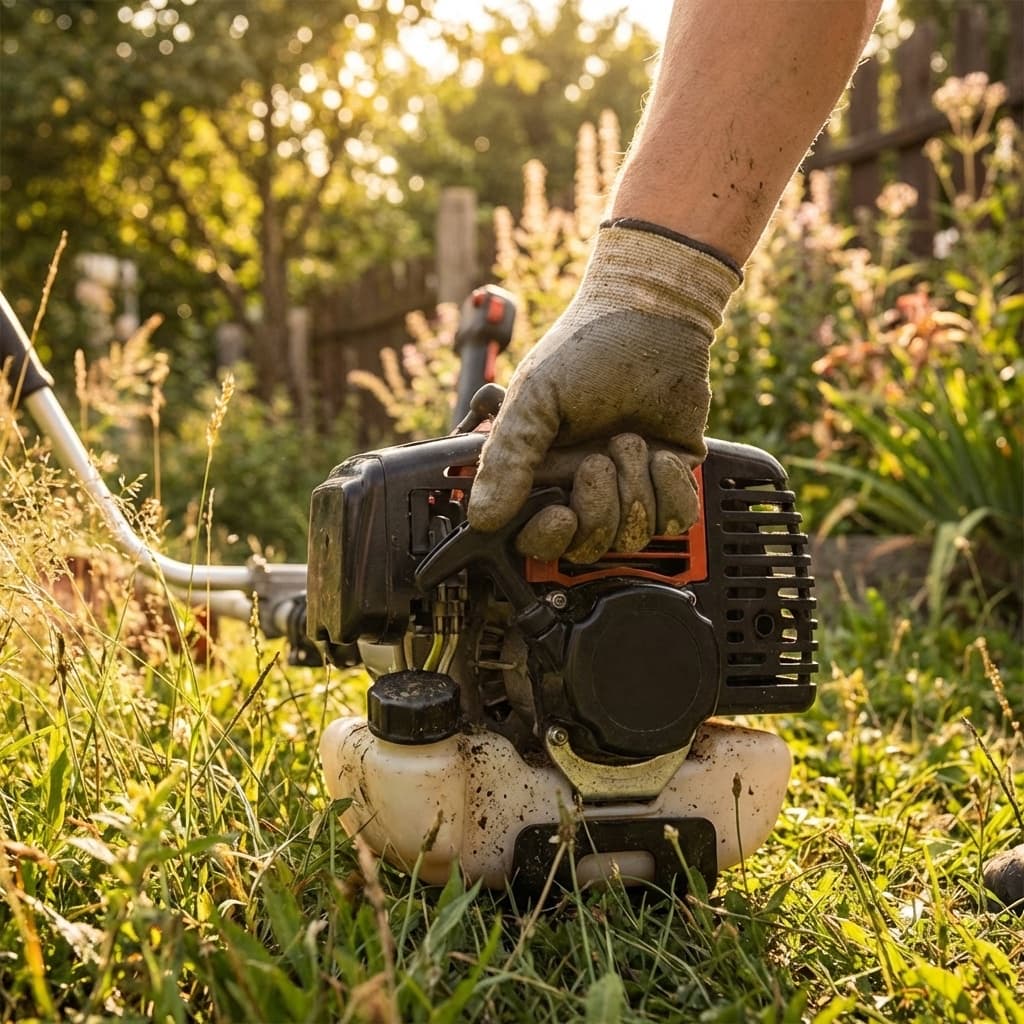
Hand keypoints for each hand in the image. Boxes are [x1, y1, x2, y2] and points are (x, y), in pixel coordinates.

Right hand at [467, 221, 739, 561]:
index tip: (561, 515)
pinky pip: (675, 520)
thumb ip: (506, 459)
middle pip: (588, 547)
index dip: (548, 539)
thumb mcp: (534, 400)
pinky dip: (672, 491)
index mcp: (539, 475)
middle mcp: (582, 488)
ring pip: (633, 537)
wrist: (653, 318)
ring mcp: (627, 488)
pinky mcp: (670, 482)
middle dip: (598, 508)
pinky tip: (664, 456)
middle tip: (598, 459)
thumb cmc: (586, 350)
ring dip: (635, 489)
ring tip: (631, 440)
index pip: (535, 539)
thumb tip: (482, 516)